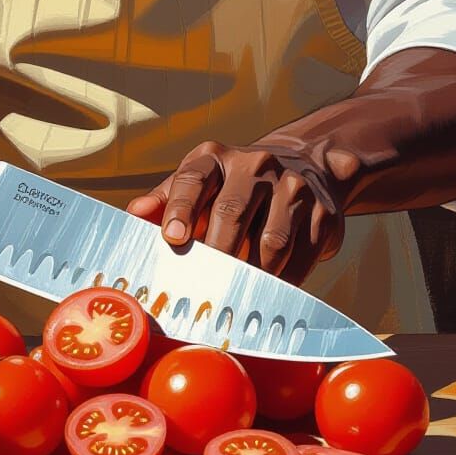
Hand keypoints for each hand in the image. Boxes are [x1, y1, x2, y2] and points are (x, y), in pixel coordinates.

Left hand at [126, 139, 353, 285]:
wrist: (307, 165)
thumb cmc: (237, 185)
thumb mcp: (200, 183)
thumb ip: (166, 200)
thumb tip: (133, 214)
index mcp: (217, 159)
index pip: (193, 179)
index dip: (180, 207)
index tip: (172, 237)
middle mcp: (256, 166)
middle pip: (231, 213)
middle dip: (215, 255)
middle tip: (201, 287)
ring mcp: (293, 188)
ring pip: (270, 242)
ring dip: (252, 275)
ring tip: (235, 296)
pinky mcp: (323, 213)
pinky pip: (300, 257)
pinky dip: (283, 281)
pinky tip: (269, 292)